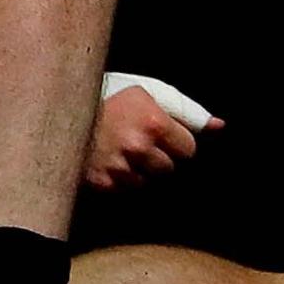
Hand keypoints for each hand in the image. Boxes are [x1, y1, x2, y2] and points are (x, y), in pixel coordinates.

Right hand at [85, 83, 215, 190]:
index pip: (189, 150)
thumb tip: (219, 126)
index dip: (179, 144)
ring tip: (124, 153)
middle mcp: (139, 147)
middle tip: (141, 144)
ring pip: (146, 181)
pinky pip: (124, 189)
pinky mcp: (101, 182)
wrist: (65, 110)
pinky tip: (110, 162)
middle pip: (169, 168)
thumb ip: (187, 111)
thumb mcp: (152, 94)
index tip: (167, 138)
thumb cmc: (113, 98)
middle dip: (160, 158)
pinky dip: (120, 180)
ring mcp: (118, 167)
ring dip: (140, 171)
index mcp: (155, 123)